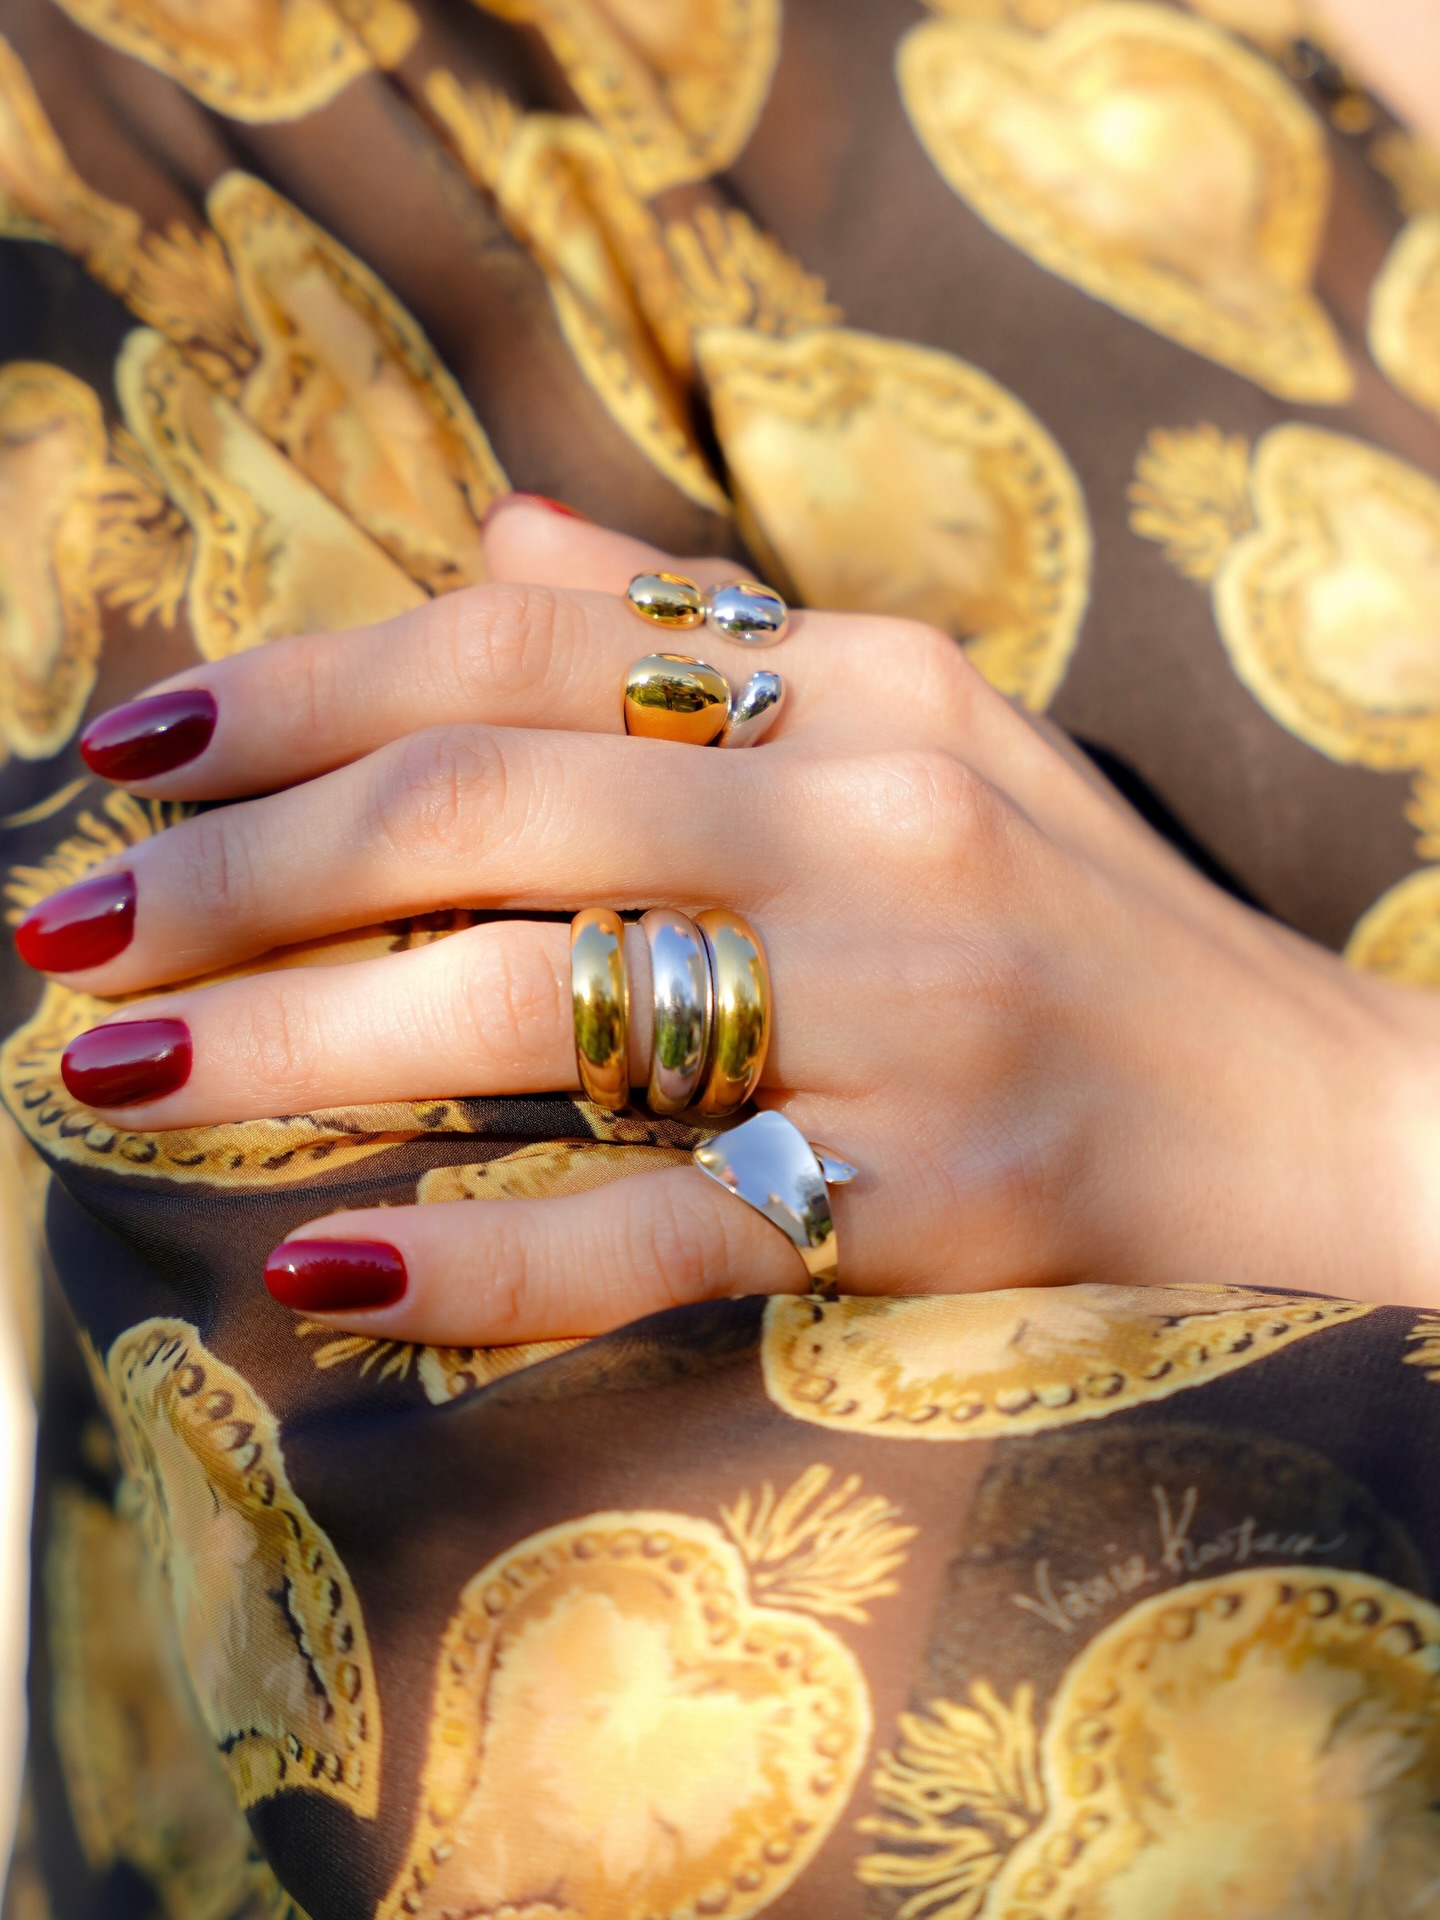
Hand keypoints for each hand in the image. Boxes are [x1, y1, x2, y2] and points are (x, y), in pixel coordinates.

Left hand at [21, 499, 1439, 1340]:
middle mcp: (872, 816)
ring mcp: (900, 1010)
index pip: (518, 642)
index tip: (127, 747)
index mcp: (855, 680)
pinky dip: (477, 1258)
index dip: (298, 687)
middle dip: (236, 871)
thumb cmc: (1079, 917)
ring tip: (116, 1074)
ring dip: (290, 1042)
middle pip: (482, 810)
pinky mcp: (920, 1199)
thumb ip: (693, 626)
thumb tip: (480, 526)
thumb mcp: (916, 725)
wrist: (1311, 1108)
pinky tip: (329, 1276)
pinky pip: (653, 1228)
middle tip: (65, 934)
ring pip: (530, 1005)